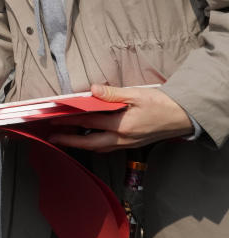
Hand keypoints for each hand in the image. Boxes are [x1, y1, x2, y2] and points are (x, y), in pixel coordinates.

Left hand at [48, 85, 192, 151]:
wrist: (183, 117)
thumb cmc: (161, 104)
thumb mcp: (136, 94)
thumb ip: (113, 94)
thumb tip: (93, 90)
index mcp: (122, 125)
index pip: (89, 123)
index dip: (70, 120)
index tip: (54, 118)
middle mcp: (123, 138)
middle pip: (89, 143)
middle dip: (69, 140)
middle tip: (53, 137)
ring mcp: (127, 144)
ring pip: (98, 147)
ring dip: (81, 144)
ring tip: (66, 138)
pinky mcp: (131, 144)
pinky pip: (108, 147)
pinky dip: (95, 144)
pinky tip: (89, 139)